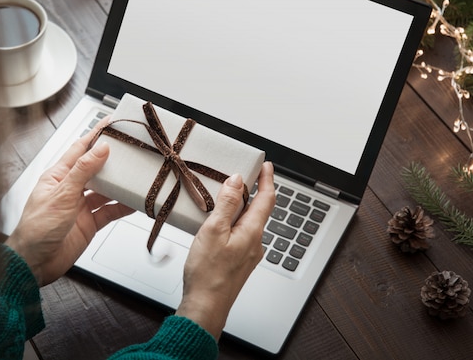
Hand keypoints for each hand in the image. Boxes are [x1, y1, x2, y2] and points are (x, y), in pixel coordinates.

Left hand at [5, 120, 133, 285]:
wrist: (35, 263)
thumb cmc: (36, 229)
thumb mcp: (62, 194)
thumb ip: (83, 171)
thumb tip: (100, 149)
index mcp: (58, 176)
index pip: (80, 149)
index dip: (96, 135)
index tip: (111, 124)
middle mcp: (70, 189)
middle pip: (96, 168)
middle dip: (113, 159)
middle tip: (131, 149)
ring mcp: (81, 206)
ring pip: (106, 190)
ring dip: (120, 184)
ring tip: (136, 176)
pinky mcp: (90, 223)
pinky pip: (110, 211)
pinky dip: (123, 206)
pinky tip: (134, 203)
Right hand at [175, 162, 274, 339]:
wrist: (206, 306)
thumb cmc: (208, 274)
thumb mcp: (214, 231)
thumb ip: (227, 204)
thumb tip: (237, 181)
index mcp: (252, 232)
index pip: (267, 199)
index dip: (267, 179)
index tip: (266, 166)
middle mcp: (255, 242)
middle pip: (259, 209)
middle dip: (253, 190)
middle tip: (242, 175)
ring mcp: (248, 253)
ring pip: (249, 222)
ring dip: (242, 206)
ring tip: (226, 196)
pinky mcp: (239, 261)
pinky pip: (241, 234)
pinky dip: (234, 221)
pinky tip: (220, 223)